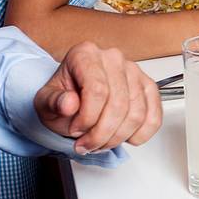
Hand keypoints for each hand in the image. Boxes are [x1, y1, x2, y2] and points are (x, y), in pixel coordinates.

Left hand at [35, 41, 161, 154]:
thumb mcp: (45, 102)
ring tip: (101, 143)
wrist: (73, 99)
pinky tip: (124, 138)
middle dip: (101, 134)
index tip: (75, 130)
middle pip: (118, 104)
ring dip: (118, 138)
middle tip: (87, 144)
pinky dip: (140, 135)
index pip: (97, 90)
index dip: (87, 118)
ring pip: (136, 114)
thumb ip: (54, 102)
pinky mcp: (148, 87)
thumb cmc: (61, 98)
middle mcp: (113, 58)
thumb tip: (69, 103)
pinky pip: (153, 116)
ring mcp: (134, 72)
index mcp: (85, 54)